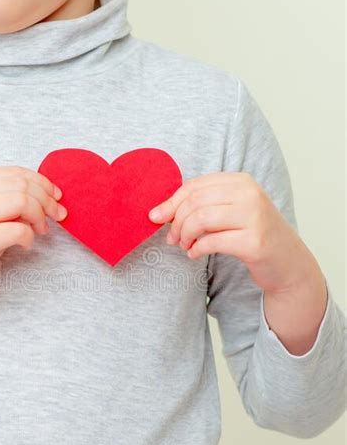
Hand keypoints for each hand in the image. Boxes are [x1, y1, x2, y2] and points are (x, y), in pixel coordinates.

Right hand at [0, 165, 66, 310]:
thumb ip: (8, 201)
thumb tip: (47, 194)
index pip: (15, 173)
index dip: (42, 182)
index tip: (56, 197)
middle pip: (22, 185)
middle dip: (47, 200)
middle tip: (57, 216)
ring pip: (22, 201)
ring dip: (40, 216)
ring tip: (41, 230)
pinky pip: (18, 229)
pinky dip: (29, 237)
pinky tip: (25, 245)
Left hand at [148, 171, 314, 294]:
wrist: (288, 263)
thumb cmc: (253, 235)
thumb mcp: (231, 211)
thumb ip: (201, 205)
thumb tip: (158, 212)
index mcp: (242, 181)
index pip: (194, 186)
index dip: (171, 202)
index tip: (157, 218)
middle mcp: (250, 195)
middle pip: (194, 202)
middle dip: (176, 222)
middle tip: (172, 238)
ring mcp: (254, 218)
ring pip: (200, 219)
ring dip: (184, 235)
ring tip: (184, 245)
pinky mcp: (254, 242)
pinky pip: (211, 242)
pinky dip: (196, 249)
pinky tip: (195, 254)